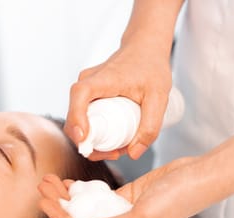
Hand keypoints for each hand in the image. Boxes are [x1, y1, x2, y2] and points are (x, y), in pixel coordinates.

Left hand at [38, 157, 198, 217]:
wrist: (195, 177)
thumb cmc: (175, 199)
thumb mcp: (142, 216)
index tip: (45, 202)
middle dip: (59, 205)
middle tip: (42, 185)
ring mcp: (121, 213)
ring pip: (86, 207)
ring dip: (67, 195)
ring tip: (49, 180)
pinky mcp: (125, 197)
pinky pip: (97, 196)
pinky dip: (82, 190)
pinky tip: (69, 182)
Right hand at [65, 43, 171, 160]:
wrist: (145, 47)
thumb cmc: (152, 67)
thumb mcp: (159, 97)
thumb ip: (151, 126)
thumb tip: (134, 153)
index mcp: (102, 79)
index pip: (80, 95)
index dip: (77, 118)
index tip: (84, 138)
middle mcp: (87, 82)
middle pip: (75, 117)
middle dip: (89, 142)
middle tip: (116, 154)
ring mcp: (85, 89)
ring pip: (78, 121)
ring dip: (93, 140)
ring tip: (119, 149)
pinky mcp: (88, 96)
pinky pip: (84, 117)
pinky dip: (95, 132)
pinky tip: (114, 140)